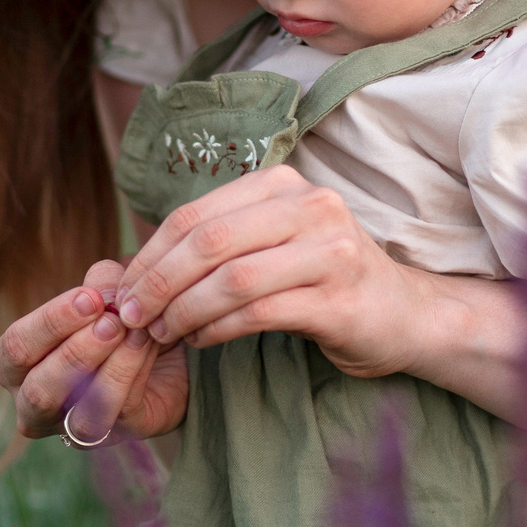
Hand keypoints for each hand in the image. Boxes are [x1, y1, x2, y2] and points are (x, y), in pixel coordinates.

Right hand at [0, 260, 190, 443]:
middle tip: (110, 321)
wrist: (163, 352)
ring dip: (108, 368)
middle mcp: (32, 405)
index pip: (15, 347)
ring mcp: (70, 429)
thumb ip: (99, 283)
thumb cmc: (114, 319)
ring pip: (79, 415)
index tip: (89, 298)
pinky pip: (119, 413)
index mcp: (14, 366)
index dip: (51, 322)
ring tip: (131, 331)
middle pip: (39, 390)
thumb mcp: (106, 292)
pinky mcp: (113, 437)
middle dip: (76, 353)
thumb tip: (100, 292)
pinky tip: (146, 343)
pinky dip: (133, 374)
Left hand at [112, 166, 422, 378]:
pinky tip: (200, 341)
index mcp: (283, 184)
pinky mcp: (338, 300)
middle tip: (132, 317)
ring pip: (230, 280)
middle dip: (159, 283)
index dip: (149, 255)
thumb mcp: (273, 241)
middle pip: (207, 242)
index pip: (194, 214)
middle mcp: (310, 207)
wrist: (403, 314)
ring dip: (183, 312)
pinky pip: (258, 314)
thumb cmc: (322, 279)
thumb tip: (135, 267)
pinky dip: (217, 330)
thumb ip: (218, 242)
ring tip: (163, 334)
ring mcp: (329, 252)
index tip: (122, 290)